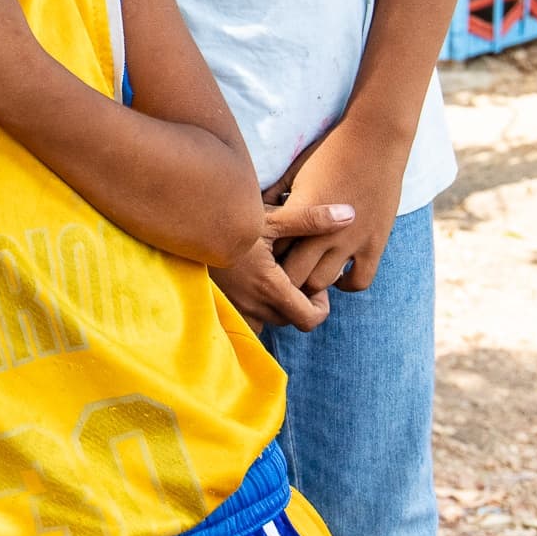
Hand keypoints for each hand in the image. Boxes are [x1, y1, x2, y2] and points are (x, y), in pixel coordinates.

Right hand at [212, 201, 354, 331]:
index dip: (320, 305)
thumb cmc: (230, 220)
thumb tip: (349, 214)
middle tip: (296, 275)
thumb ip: (311, 219)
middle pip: (291, 320)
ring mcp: (235, 308)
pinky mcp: (220, 306)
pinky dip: (255, 309)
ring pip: (269, 321)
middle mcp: (253, 304)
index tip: (313, 283)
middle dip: (300, 303)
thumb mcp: (272, 217)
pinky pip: (246, 320)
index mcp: (270, 286)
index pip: (309, 319)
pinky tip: (252, 285)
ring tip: (274, 279)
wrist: (187, 224)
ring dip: (277, 306)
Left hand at [273, 115, 407, 295]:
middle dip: (284, 278)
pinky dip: (346, 284)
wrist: (375, 139)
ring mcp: (351, 240)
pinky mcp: (375, 244)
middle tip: (282, 275)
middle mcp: (323, 232)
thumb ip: (276, 193)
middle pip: (293, 274)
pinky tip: (339, 275)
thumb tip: (254, 206)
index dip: (265, 258)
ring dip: (313, 283)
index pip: (272, 251)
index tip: (264, 259)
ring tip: (308, 275)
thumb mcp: (295, 170)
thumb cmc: (330, 149)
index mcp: (300, 213)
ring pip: (323, 282)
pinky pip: (359, 281)